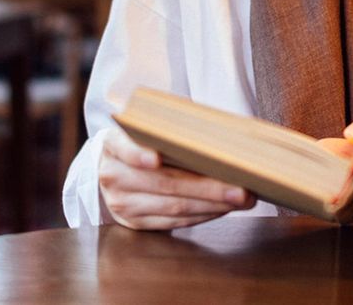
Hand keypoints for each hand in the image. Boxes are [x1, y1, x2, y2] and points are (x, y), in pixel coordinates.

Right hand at [98, 127, 255, 229]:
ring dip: (212, 205)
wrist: (112, 168)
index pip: (124, 149)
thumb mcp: (143, 129)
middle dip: (207, 188)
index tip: (155, 158)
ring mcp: (123, 204)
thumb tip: (218, 138)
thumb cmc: (140, 142)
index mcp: (112, 146)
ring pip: (174, 207)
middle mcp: (113, 177)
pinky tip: (223, 208)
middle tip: (240, 188)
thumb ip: (168, 132)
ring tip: (241, 199)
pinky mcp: (135, 223)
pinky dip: (202, 215)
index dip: (138, 154)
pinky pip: (174, 222)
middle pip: (164, 183)